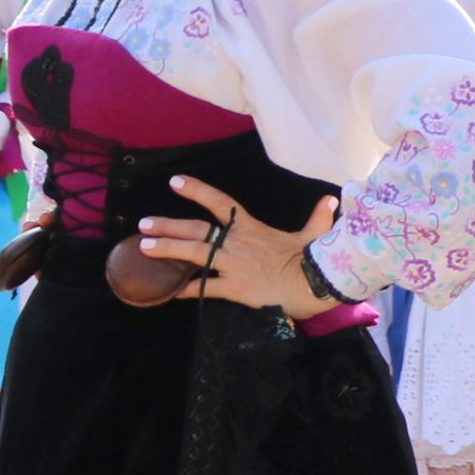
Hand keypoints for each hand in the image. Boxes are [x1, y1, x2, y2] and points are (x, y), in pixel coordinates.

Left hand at [129, 181, 340, 319]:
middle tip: (143, 224)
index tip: (174, 182)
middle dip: (167, 226)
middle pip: (196, 229)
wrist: (316, 283)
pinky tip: (168, 292)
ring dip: (167, 249)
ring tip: (143, 248)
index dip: (196, 191)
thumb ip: (318, 217)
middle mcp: (237, 243)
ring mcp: (233, 265)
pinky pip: (204, 288)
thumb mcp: (314, 234)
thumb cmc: (315, 259)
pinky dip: (185, 290)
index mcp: (252, 228)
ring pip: (193, 253)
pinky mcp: (235, 287)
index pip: (220, 203)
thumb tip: (331, 199)